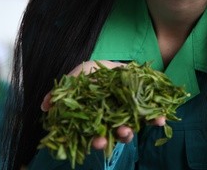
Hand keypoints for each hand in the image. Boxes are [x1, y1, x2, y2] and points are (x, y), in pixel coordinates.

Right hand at [40, 60, 165, 149]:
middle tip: (120, 138)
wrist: (114, 63)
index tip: (98, 143)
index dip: (97, 141)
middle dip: (115, 139)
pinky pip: (150, 116)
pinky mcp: (143, 107)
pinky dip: (156, 119)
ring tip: (132, 129)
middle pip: (115, 135)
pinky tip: (161, 120)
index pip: (96, 135)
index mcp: (97, 119)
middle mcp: (113, 121)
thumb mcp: (76, 77)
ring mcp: (128, 115)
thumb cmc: (93, 73)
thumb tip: (44, 106)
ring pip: (131, 128)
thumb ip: (61, 92)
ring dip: (133, 131)